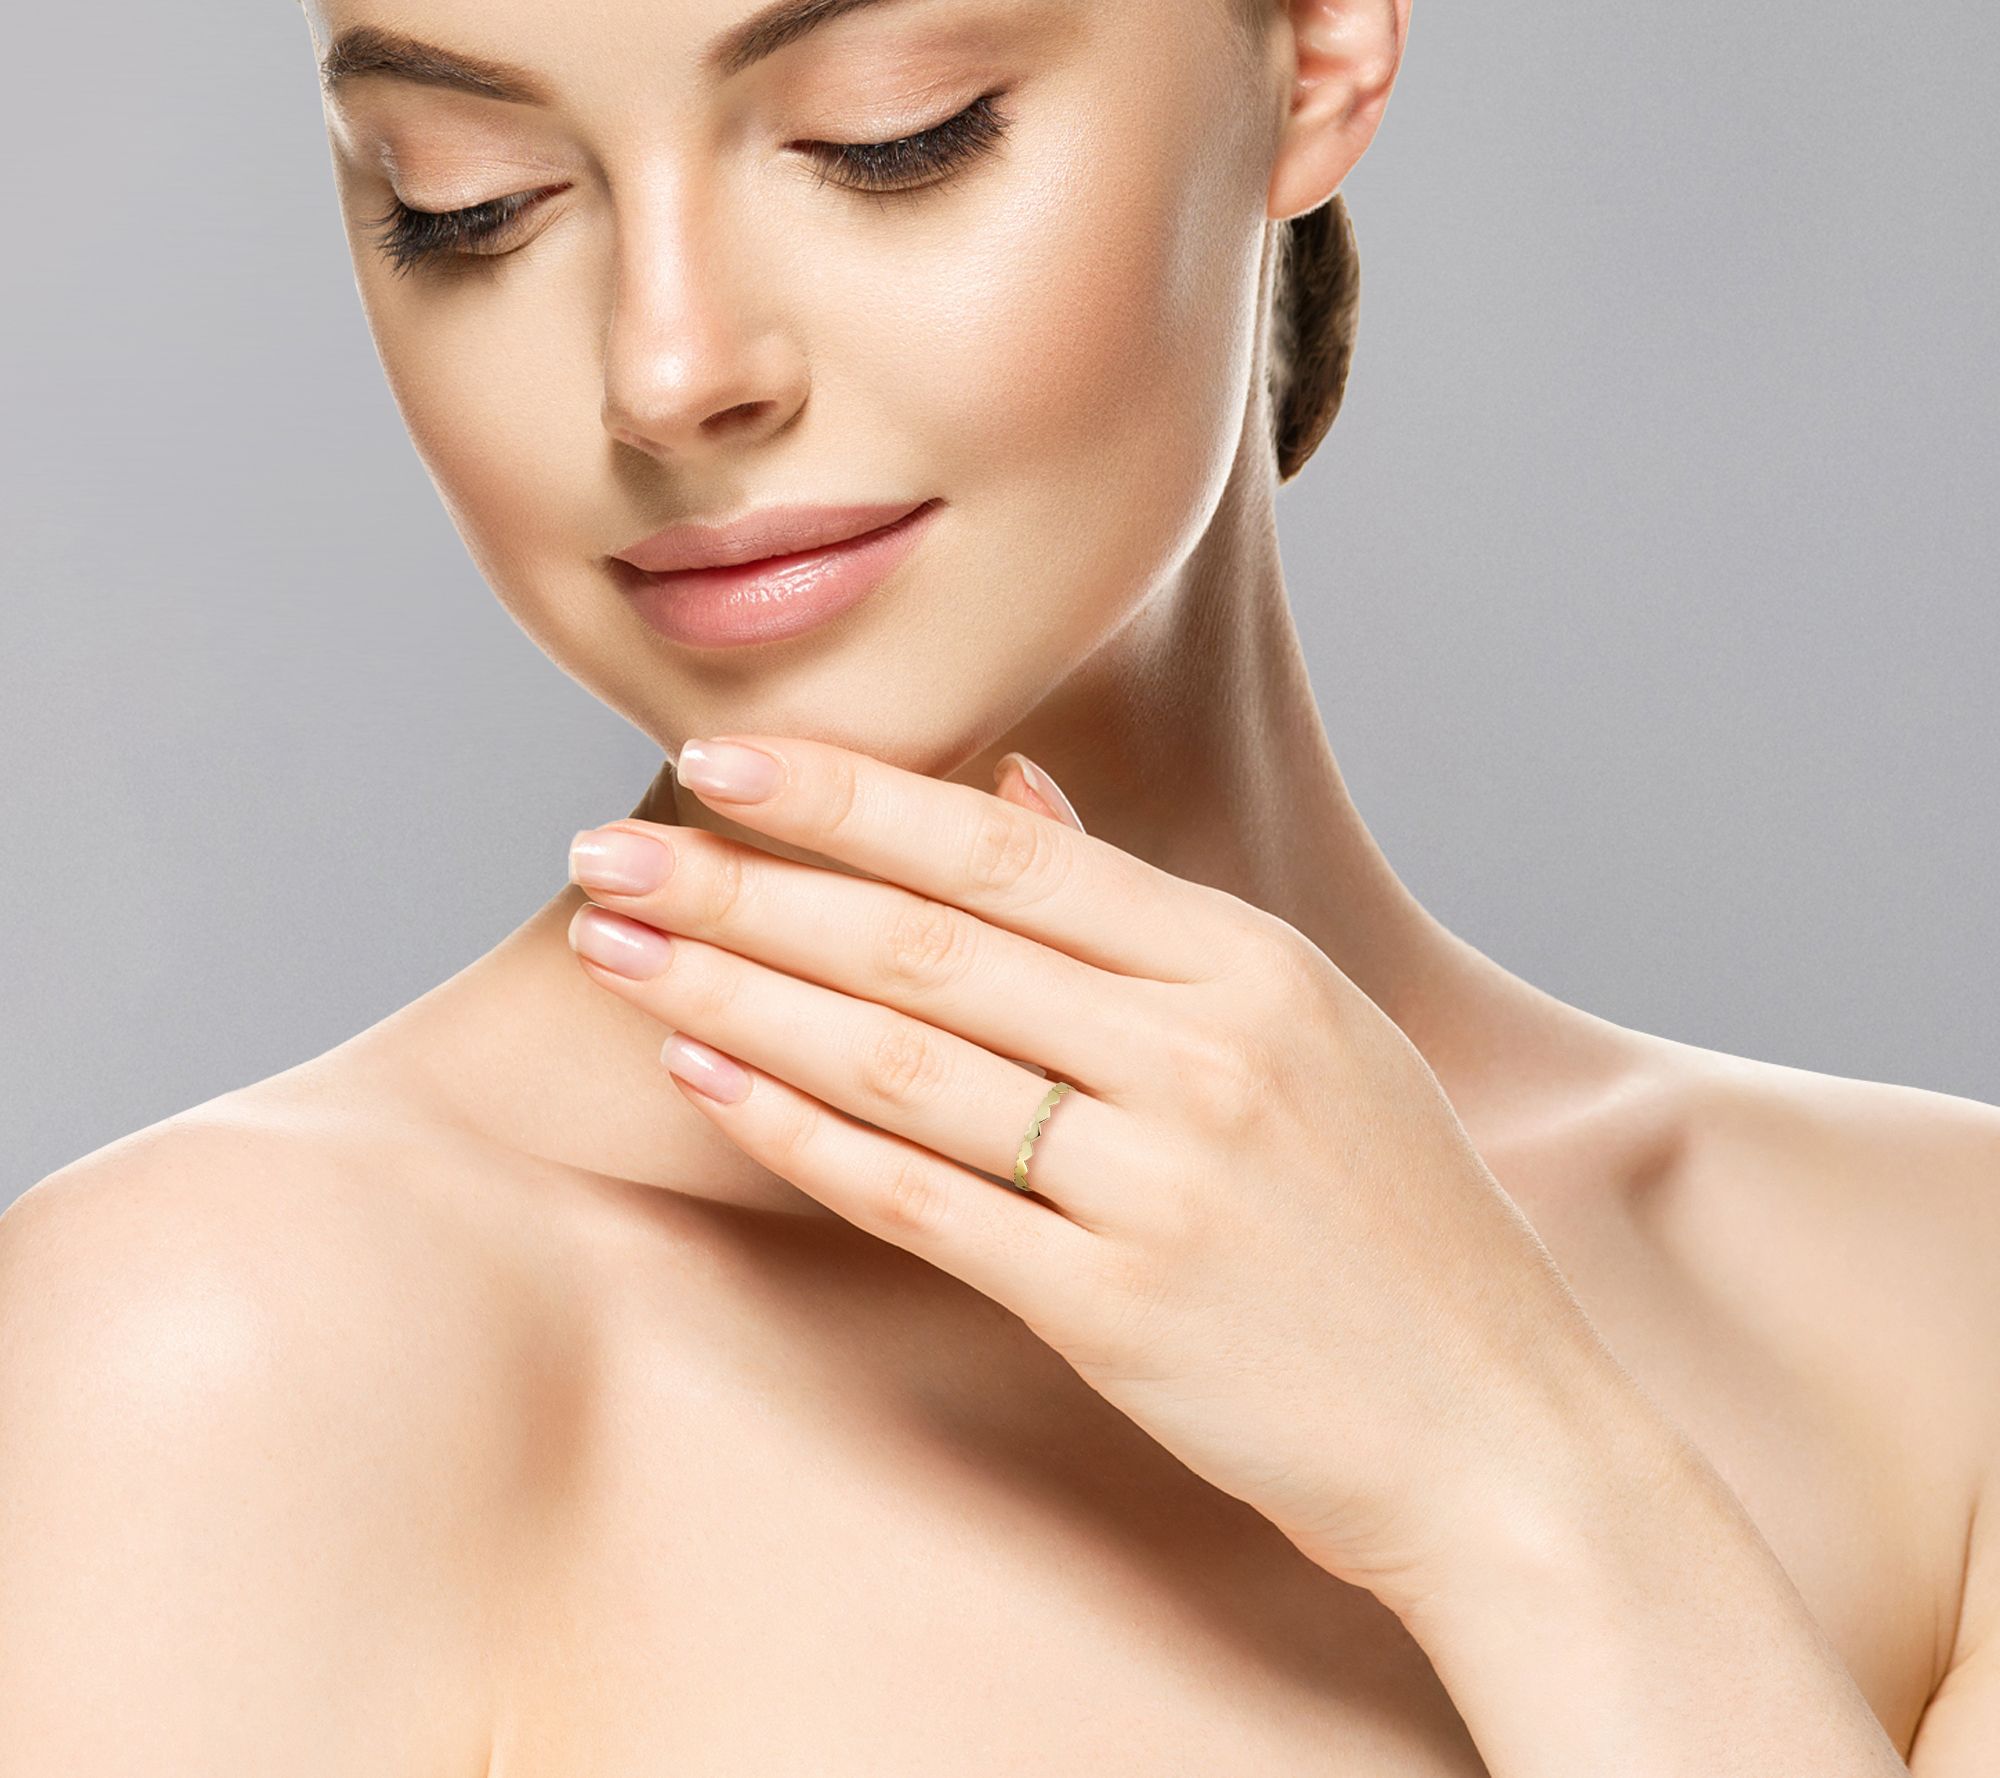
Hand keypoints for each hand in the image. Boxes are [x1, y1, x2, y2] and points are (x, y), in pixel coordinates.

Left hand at [563, 735, 1638, 1608]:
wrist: (1499, 1431)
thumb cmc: (1397, 1226)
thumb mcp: (1308, 1031)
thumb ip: (1149, 916)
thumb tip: (1014, 798)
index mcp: (1249, 963)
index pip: (1010, 851)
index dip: (852, 800)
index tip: (723, 762)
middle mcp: (1201, 1053)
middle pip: (925, 945)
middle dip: (746, 890)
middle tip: (608, 857)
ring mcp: (1157, 1181)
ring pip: (900, 1059)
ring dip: (740, 1001)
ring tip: (619, 956)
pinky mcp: (1114, 1307)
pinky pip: (921, 1201)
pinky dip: (801, 1136)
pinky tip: (705, 1084)